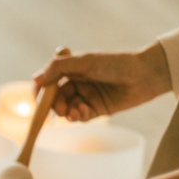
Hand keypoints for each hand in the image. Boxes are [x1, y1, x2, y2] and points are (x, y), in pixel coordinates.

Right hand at [34, 42, 171, 121]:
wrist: (144, 75)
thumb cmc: (116, 64)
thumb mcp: (84, 62)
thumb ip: (58, 68)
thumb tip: (35, 78)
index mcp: (72, 69)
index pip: (48, 81)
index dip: (41, 91)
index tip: (39, 100)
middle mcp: (77, 83)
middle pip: (55, 99)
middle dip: (55, 106)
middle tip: (60, 110)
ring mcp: (85, 97)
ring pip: (66, 109)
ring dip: (68, 113)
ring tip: (75, 112)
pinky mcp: (94, 110)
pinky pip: (79, 117)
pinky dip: (79, 116)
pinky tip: (84, 112)